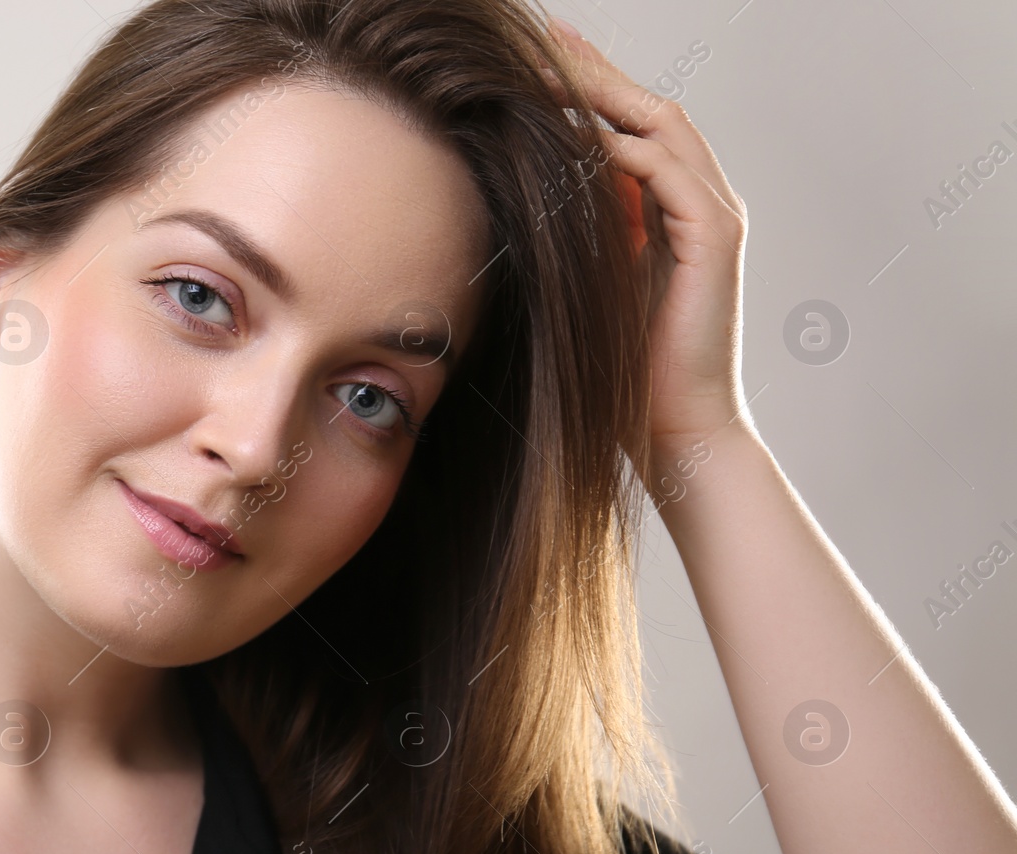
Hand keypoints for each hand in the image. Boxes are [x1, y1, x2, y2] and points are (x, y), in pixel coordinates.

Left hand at [544, 18, 748, 460]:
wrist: (674, 430)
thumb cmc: (622, 370)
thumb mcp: (587, 284)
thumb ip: (576, 235)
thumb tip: (519, 197)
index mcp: (672, 207)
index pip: (630, 124)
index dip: (587, 84)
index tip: (534, 53)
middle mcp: (701, 201)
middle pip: (648, 107)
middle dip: (595, 69)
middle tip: (544, 34)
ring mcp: (715, 216)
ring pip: (662, 127)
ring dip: (605, 95)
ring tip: (548, 69)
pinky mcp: (717, 240)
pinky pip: (668, 173)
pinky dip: (622, 150)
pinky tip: (576, 137)